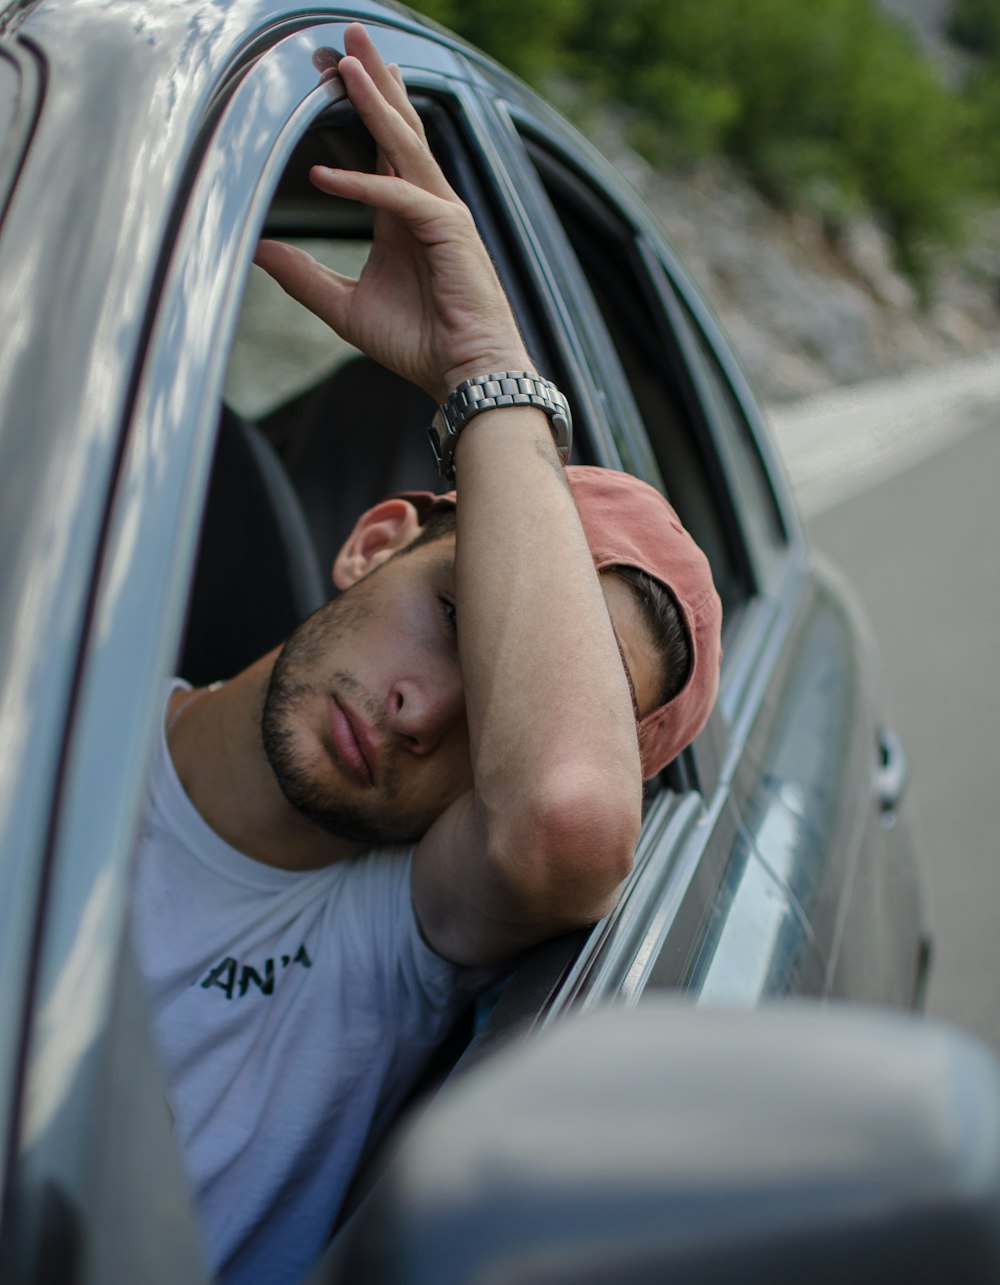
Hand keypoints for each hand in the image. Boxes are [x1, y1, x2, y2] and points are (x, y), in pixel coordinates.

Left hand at [254, 23, 530, 401]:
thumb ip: (304, 276)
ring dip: (376, 103)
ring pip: (406, 146)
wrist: (463, 376)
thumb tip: (258, 250)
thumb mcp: (345, 307)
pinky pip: (400, 198)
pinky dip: (362, 185)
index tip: (339, 70)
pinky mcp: (451, 233)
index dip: (363, 108)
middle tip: (350, 35)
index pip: (384, 149)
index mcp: (404, 219)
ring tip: (349, 62)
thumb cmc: (418, 345)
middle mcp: (425, 208)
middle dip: (375, 82)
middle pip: (400, 130)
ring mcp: (443, 215)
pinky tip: (324, 176)